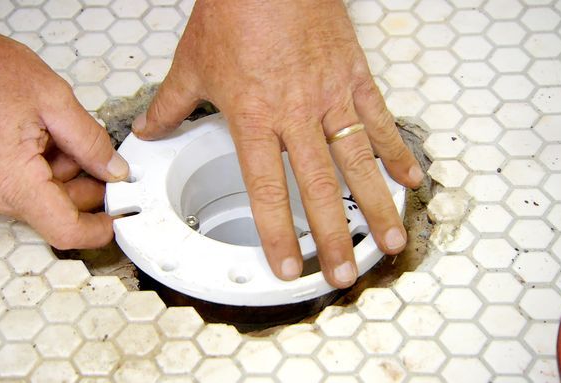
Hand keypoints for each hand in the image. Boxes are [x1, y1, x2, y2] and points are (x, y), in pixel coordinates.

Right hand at [0, 23, 128, 248]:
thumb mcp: (55, 99)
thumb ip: (91, 142)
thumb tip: (113, 170)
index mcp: (9, 179)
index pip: (63, 230)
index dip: (95, 230)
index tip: (113, 220)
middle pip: (50, 212)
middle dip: (79, 187)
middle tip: (92, 157)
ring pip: (32, 200)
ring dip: (54, 175)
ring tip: (51, 135)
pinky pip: (8, 191)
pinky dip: (29, 173)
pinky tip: (30, 141)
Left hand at [132, 0, 422, 287]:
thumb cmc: (235, 9)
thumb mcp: (191, 63)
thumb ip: (170, 105)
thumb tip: (151, 129)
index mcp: (254, 117)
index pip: (268, 190)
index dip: (278, 234)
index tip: (289, 266)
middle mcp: (296, 114)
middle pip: (319, 189)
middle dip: (333, 238)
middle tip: (343, 273)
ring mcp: (330, 97)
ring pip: (357, 163)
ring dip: (375, 206)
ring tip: (388, 241)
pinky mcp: (353, 76)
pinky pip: (378, 120)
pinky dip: (395, 151)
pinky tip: (409, 177)